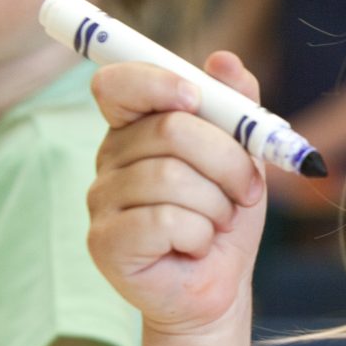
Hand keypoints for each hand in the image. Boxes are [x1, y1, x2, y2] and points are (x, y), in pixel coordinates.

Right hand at [86, 52, 267, 333]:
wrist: (219, 285)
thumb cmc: (225, 217)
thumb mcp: (242, 157)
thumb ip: (235, 107)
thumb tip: (225, 60)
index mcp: (135, 129)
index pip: (118, 84)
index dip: (156, 82)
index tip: (194, 97)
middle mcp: (109, 159)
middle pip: (169, 129)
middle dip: (227, 160)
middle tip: (245, 191)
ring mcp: (100, 202)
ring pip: (171, 178)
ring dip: (216, 205)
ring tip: (216, 224)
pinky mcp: (104, 244)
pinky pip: (165, 221)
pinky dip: (199, 235)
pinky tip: (194, 247)